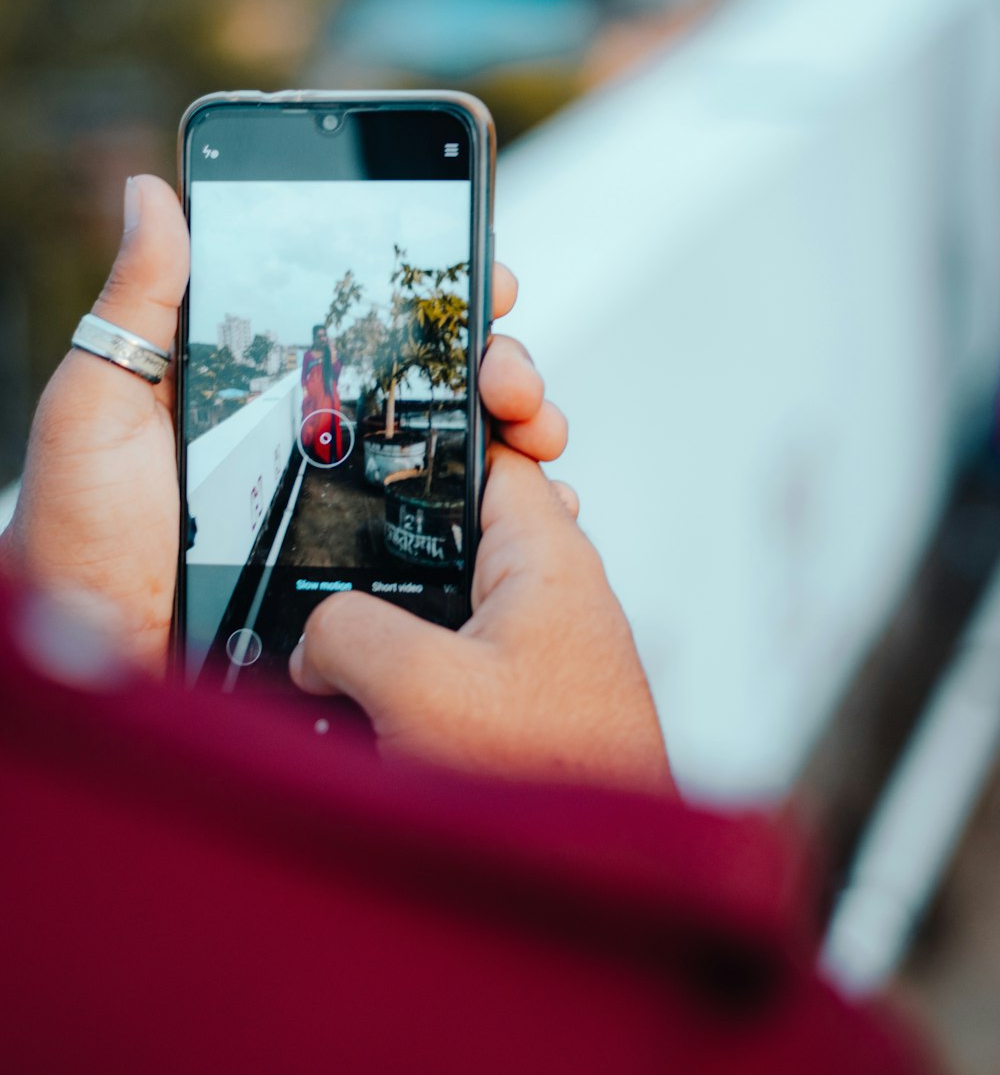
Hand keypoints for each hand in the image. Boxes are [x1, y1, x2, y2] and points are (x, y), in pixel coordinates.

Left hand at [1, 176, 563, 670]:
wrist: (99, 665)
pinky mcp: (376, 581)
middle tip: (507, 371)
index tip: (483, 273)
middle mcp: (327, 447)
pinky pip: (464, 542)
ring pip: (468, 455)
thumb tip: (151, 192)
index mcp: (274, 394)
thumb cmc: (81, 539)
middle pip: (441, 386)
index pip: (374, 329)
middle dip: (500, 361)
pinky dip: (519, 519)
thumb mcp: (100, 405)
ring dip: (524, 427)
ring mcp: (357, 514)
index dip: (436, 298)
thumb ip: (139, 302)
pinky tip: (544, 504)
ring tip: (534, 426)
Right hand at [291, 444, 672, 795]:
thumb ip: (347, 632)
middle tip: (329, 545)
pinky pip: (448, 659)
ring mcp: (536, 649)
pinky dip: (405, 670)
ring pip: (444, 599)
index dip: (436, 435)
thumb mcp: (420, 688)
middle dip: (393, 539)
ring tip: (334, 642)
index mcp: (546, 556)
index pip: (491, 452)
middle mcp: (549, 593)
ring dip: (391, 617)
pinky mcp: (518, 702)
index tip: (376, 427)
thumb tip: (316, 642)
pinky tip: (363, 704)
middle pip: (455, 527)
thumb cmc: (552, 782)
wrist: (599, 884)